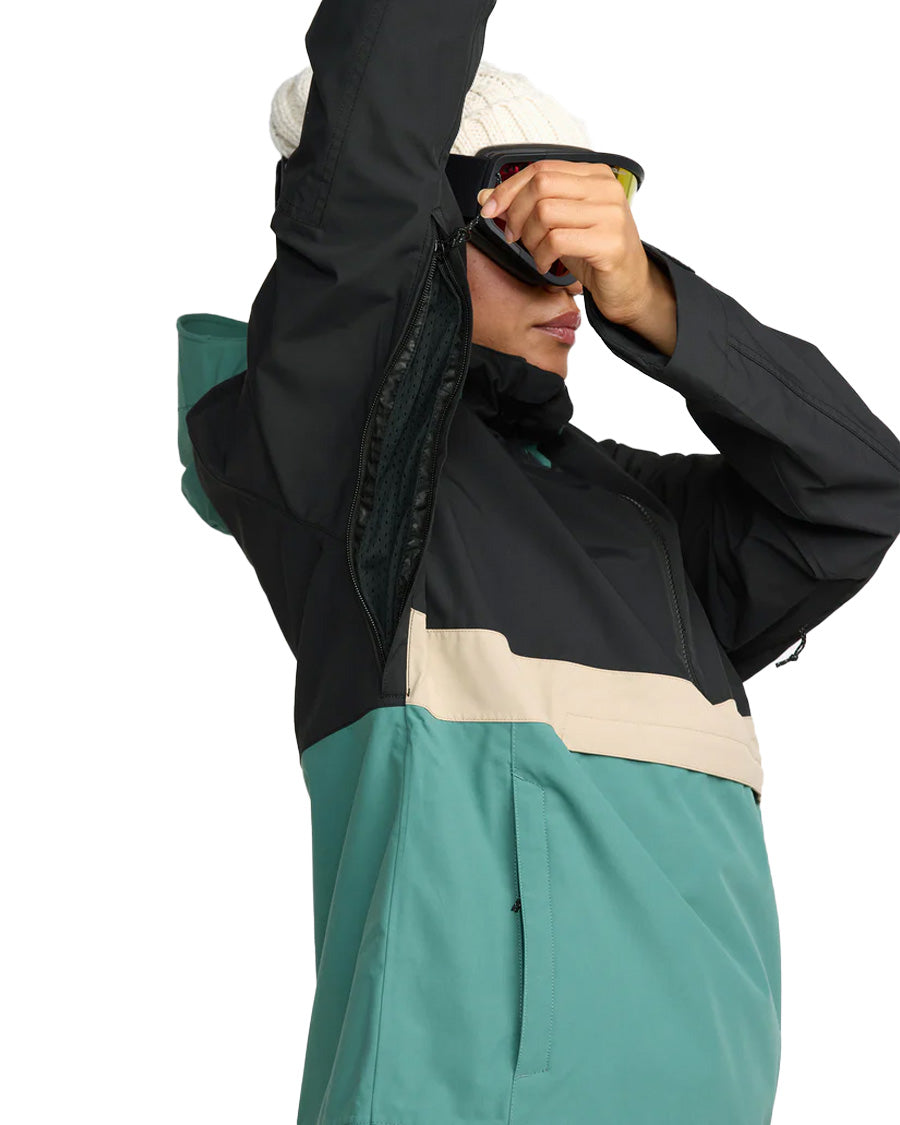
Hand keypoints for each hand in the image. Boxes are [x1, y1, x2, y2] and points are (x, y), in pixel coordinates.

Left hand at [477, 159, 654, 324]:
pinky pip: (557, 241)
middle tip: (515, 237)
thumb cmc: (593, 252)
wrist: (628, 285)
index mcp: (595, 175)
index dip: (508, 189)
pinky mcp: (610, 243)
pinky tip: (546, 265)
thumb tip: (486, 197)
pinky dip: (541, 256)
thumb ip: (526, 206)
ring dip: (530, 238)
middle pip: (541, 186)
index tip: (490, 209)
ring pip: (546, 212)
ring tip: (536, 252)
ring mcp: (611, 214)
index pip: (541, 169)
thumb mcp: (558, 224)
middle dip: (517, 214)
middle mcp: (606, 189)